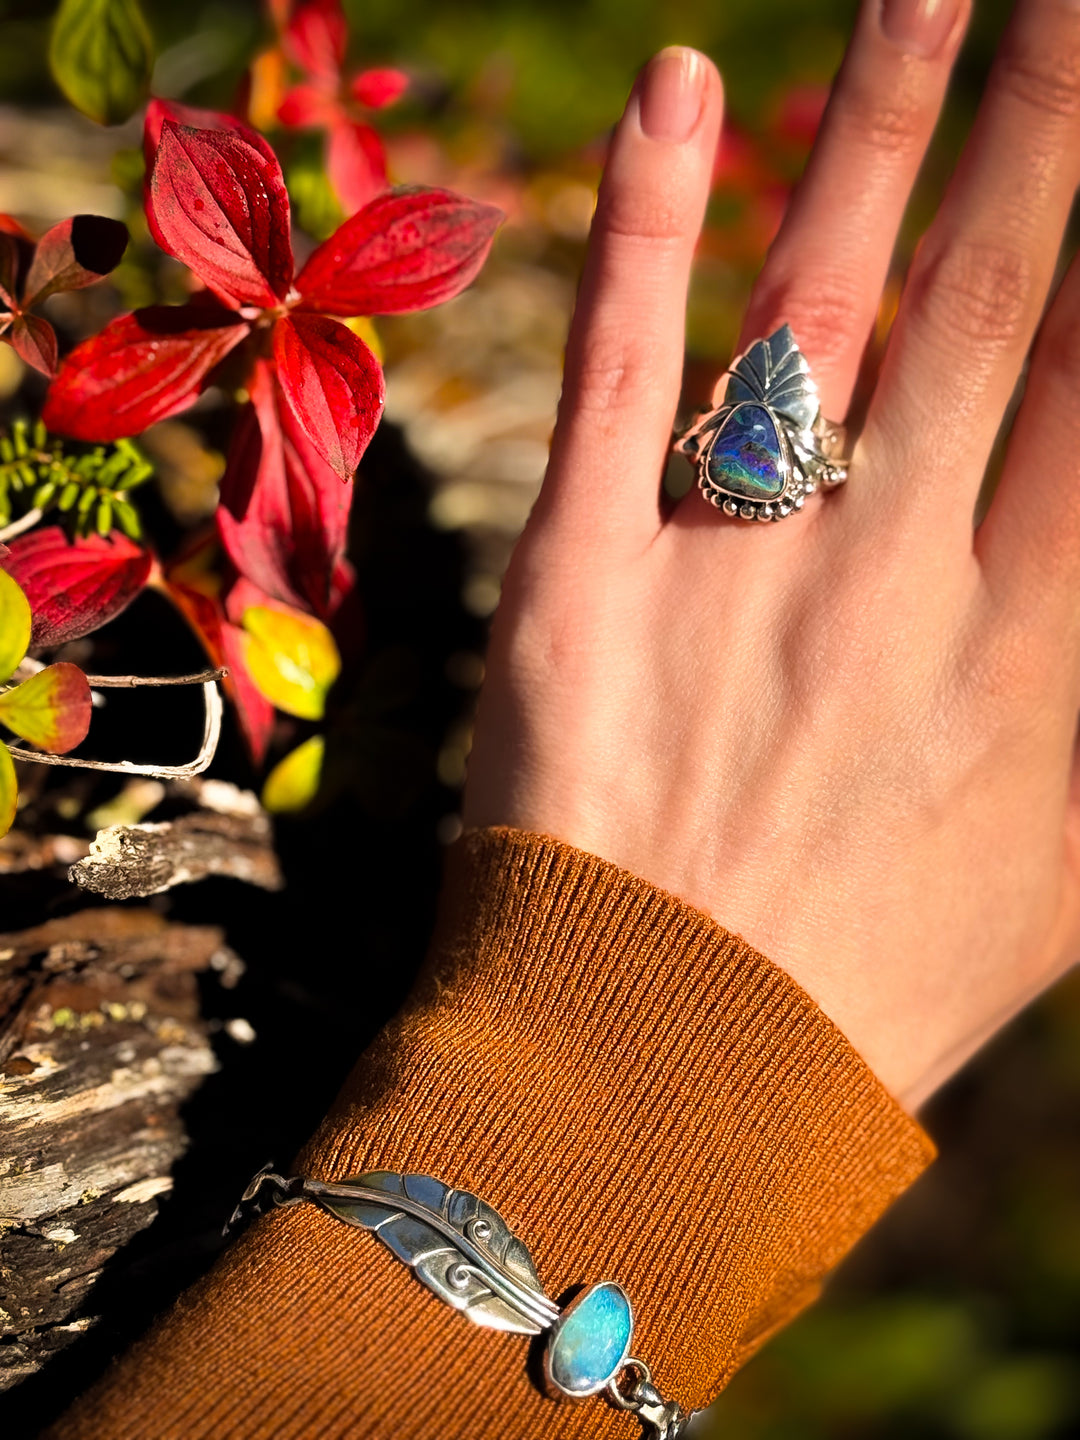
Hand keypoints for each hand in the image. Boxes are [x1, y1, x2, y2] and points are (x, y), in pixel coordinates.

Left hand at [463, 0, 1079, 1110]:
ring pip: (822, 305)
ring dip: (881, 125)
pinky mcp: (585, 575)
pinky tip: (681, 89)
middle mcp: (897, 587)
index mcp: (1031, 656)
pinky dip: (649, 228)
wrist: (664, 1072)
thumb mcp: (1055, 871)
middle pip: (998, 301)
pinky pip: (619, 373)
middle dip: (1051, 124)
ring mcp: (735, 572)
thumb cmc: (867, 989)